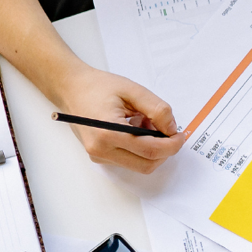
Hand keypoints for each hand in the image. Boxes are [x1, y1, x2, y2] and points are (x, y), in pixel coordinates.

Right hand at [51, 66, 182, 173]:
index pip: (150, 150)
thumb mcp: (133, 90)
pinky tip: (134, 128)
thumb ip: (157, 109)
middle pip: (147, 164)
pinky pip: (128, 160)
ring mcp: (98, 156)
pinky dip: (139, 149)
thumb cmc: (98, 87)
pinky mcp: (99, 157)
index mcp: (108, 133)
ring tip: (144, 123)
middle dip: (164, 150)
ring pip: (139, 165)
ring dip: (151, 149)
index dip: (172, 145)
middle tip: (167, 130)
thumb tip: (172, 129)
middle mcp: (101, 150)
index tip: (180, 134)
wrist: (71, 89)